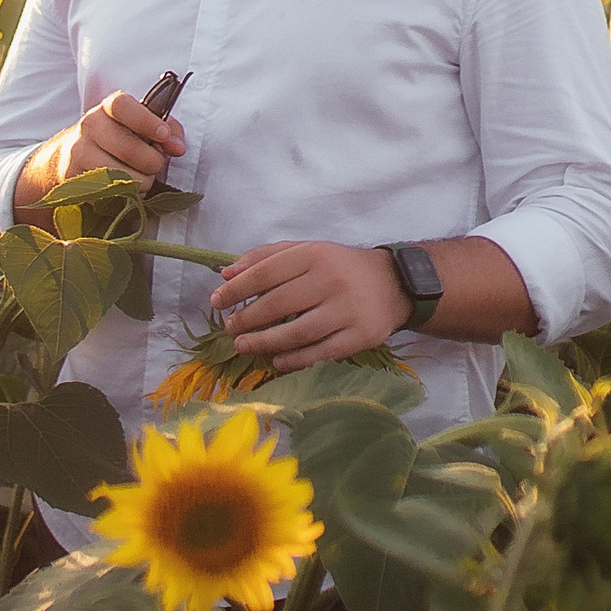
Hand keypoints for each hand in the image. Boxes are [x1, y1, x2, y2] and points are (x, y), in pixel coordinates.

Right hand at [12, 92, 185, 221]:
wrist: (71, 155)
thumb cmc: (119, 138)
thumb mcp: (143, 126)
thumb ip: (168, 131)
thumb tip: (177, 148)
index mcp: (108, 108)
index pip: (122, 106)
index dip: (146, 121)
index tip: (163, 135)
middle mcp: (89, 126)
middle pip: (128, 148)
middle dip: (152, 162)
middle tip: (155, 165)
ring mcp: (78, 152)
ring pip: (120, 177)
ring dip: (140, 183)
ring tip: (142, 179)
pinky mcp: (74, 179)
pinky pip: (109, 195)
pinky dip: (125, 197)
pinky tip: (126, 190)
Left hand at [209, 240, 409, 370]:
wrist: (394, 284)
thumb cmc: (340, 266)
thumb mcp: (307, 250)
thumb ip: (266, 257)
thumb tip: (226, 273)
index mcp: (315, 254)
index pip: (266, 272)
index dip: (237, 288)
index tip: (216, 300)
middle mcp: (331, 280)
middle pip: (278, 304)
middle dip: (246, 318)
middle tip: (229, 328)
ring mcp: (347, 310)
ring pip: (296, 333)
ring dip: (264, 343)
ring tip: (244, 345)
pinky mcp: (360, 337)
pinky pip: (320, 353)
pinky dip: (294, 360)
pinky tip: (276, 361)